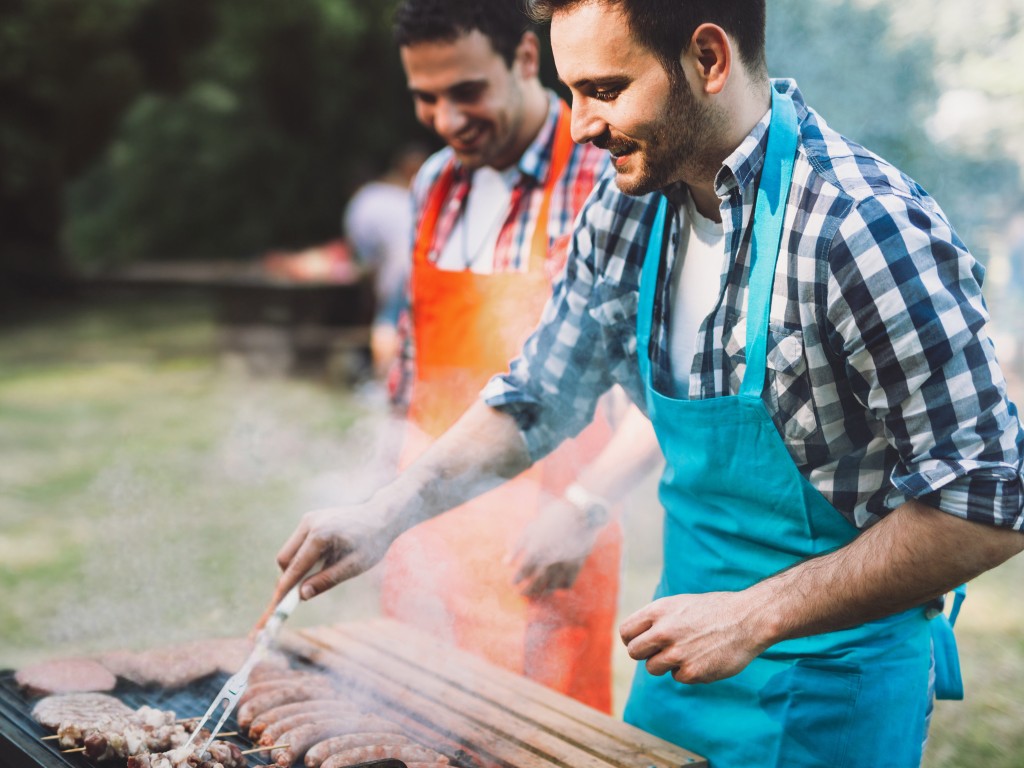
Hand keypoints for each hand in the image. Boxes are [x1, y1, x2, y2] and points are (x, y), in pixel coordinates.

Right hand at [259, 503, 398, 626]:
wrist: (381, 515)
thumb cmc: (372, 542)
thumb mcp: (355, 566)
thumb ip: (327, 580)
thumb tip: (302, 595)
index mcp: (321, 534)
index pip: (295, 568)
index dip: (284, 589)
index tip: (276, 606)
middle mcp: (310, 523)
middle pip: (284, 559)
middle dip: (288, 579)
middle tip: (298, 597)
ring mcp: (308, 519)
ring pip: (289, 551)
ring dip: (297, 567)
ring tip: (323, 572)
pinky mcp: (310, 519)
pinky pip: (298, 544)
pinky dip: (303, 557)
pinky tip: (326, 558)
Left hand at [507, 498, 598, 597]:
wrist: (580, 513)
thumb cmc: (553, 517)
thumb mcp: (531, 528)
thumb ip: (518, 546)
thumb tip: (506, 563)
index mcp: (536, 551)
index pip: (523, 572)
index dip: (517, 579)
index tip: (513, 583)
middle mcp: (549, 561)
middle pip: (536, 583)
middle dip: (528, 591)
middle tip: (522, 594)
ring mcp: (564, 564)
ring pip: (552, 586)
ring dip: (543, 592)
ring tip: (538, 595)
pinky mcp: (577, 565)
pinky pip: (568, 583)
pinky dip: (562, 588)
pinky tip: (557, 588)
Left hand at [619, 591, 771, 683]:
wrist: (747, 619)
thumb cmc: (714, 610)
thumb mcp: (680, 604)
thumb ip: (657, 620)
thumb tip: (636, 638)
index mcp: (659, 611)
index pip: (626, 632)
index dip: (632, 640)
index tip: (641, 643)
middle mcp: (663, 631)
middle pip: (634, 652)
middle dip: (646, 654)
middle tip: (662, 651)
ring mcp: (677, 653)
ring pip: (653, 668)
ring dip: (666, 664)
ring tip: (687, 651)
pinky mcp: (692, 672)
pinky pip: (677, 677)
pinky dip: (688, 671)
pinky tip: (703, 658)